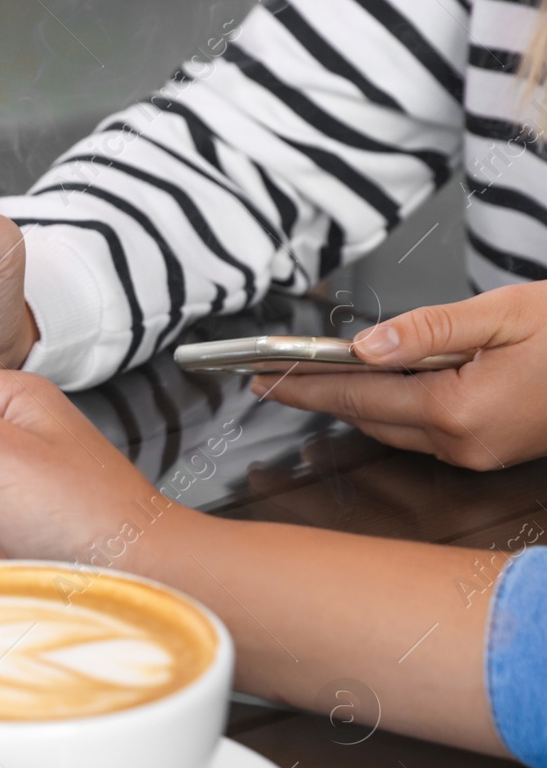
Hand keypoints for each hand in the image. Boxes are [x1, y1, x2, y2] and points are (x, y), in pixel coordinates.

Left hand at [250, 281, 546, 470]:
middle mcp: (463, 444)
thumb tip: (365, 345)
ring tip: (312, 380)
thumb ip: (430, 329)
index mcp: (461, 411)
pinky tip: (378, 387)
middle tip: (272, 378)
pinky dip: (394, 409)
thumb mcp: (506, 313)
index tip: (263, 379)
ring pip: (393, 429)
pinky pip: (423, 433)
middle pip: (368, 419)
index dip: (305, 387)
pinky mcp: (489, 453)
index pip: (359, 399)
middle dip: (319, 398)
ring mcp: (477, 455)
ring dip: (355, 405)